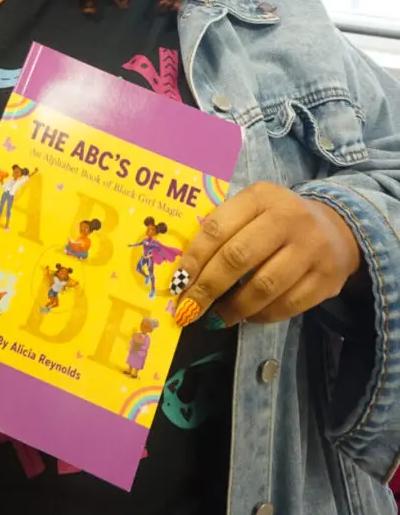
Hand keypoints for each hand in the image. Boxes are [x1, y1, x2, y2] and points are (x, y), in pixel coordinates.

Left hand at [173, 182, 362, 327]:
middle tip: (189, 309)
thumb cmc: (276, 220)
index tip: (178, 283)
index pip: (217, 228)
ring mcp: (311, 249)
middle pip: (238, 258)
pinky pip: (287, 305)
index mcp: (260, 196)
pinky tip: (247, 317)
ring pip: (264, 286)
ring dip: (234, 308)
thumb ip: (222, 229)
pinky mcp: (326, 278)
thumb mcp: (251, 209)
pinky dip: (262, 315)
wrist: (336, 229)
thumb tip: (185, 271)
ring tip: (215, 318)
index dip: (194, 259)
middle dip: (208, 288)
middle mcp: (288, 218)